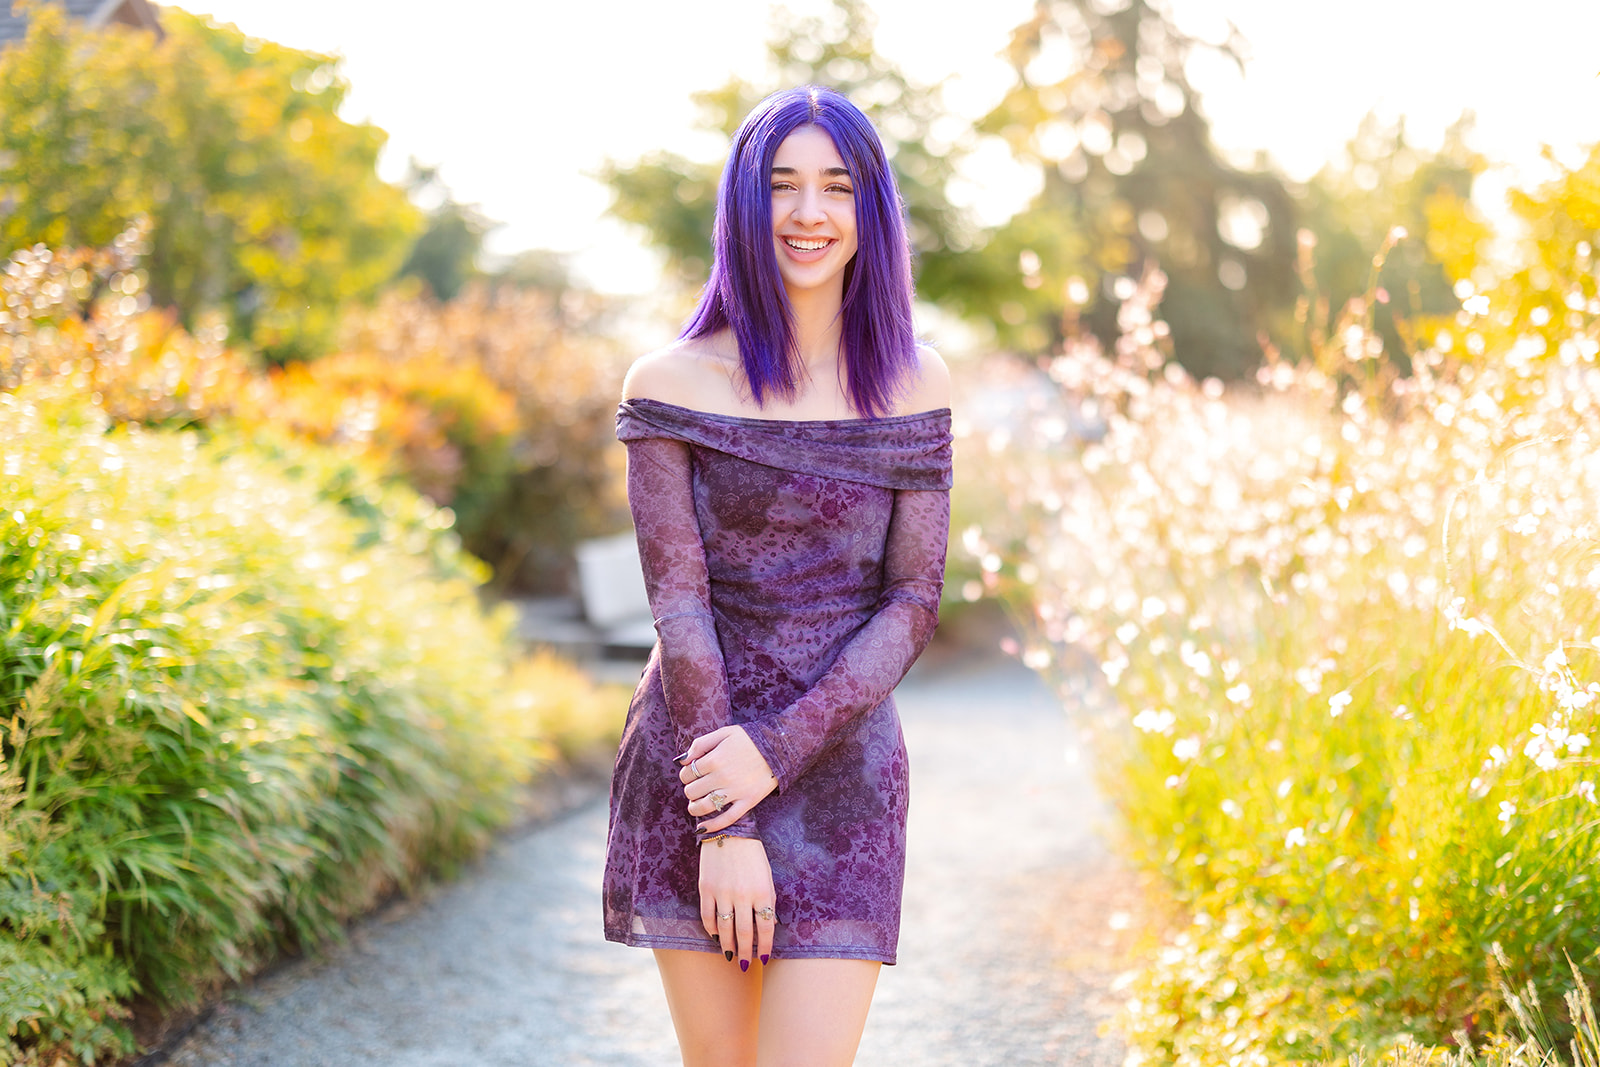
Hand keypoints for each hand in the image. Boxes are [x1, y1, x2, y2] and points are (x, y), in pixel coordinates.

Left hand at [678, 725, 776, 832]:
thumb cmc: (749, 738)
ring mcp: (736, 791)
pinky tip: (702, 828)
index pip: (687, 773)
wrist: (780, 747)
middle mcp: (722, 777)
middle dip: (690, 789)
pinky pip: (727, 818)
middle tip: (697, 786)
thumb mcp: (724, 733)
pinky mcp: (748, 801)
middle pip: (692, 791)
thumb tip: (682, 760)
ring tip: (695, 805)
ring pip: (704, 807)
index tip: (692, 773)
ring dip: (694, 808)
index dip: (685, 774)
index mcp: (714, 759)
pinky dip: (712, 826)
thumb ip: (700, 744)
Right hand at [698, 835, 776, 969]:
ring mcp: (723, 893)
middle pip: (745, 933)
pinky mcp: (706, 889)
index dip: (765, 946)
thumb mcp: (767, 876)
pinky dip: (711, 930)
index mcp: (762, 892)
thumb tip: (769, 926)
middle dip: (746, 952)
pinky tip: (716, 936)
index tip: (764, 958)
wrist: (729, 831)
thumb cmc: (753, 855)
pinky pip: (708, 916)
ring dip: (728, 945)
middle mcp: (743, 895)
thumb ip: (768, 901)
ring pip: (725, 929)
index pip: (766, 928)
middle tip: (744, 964)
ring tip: (730, 955)